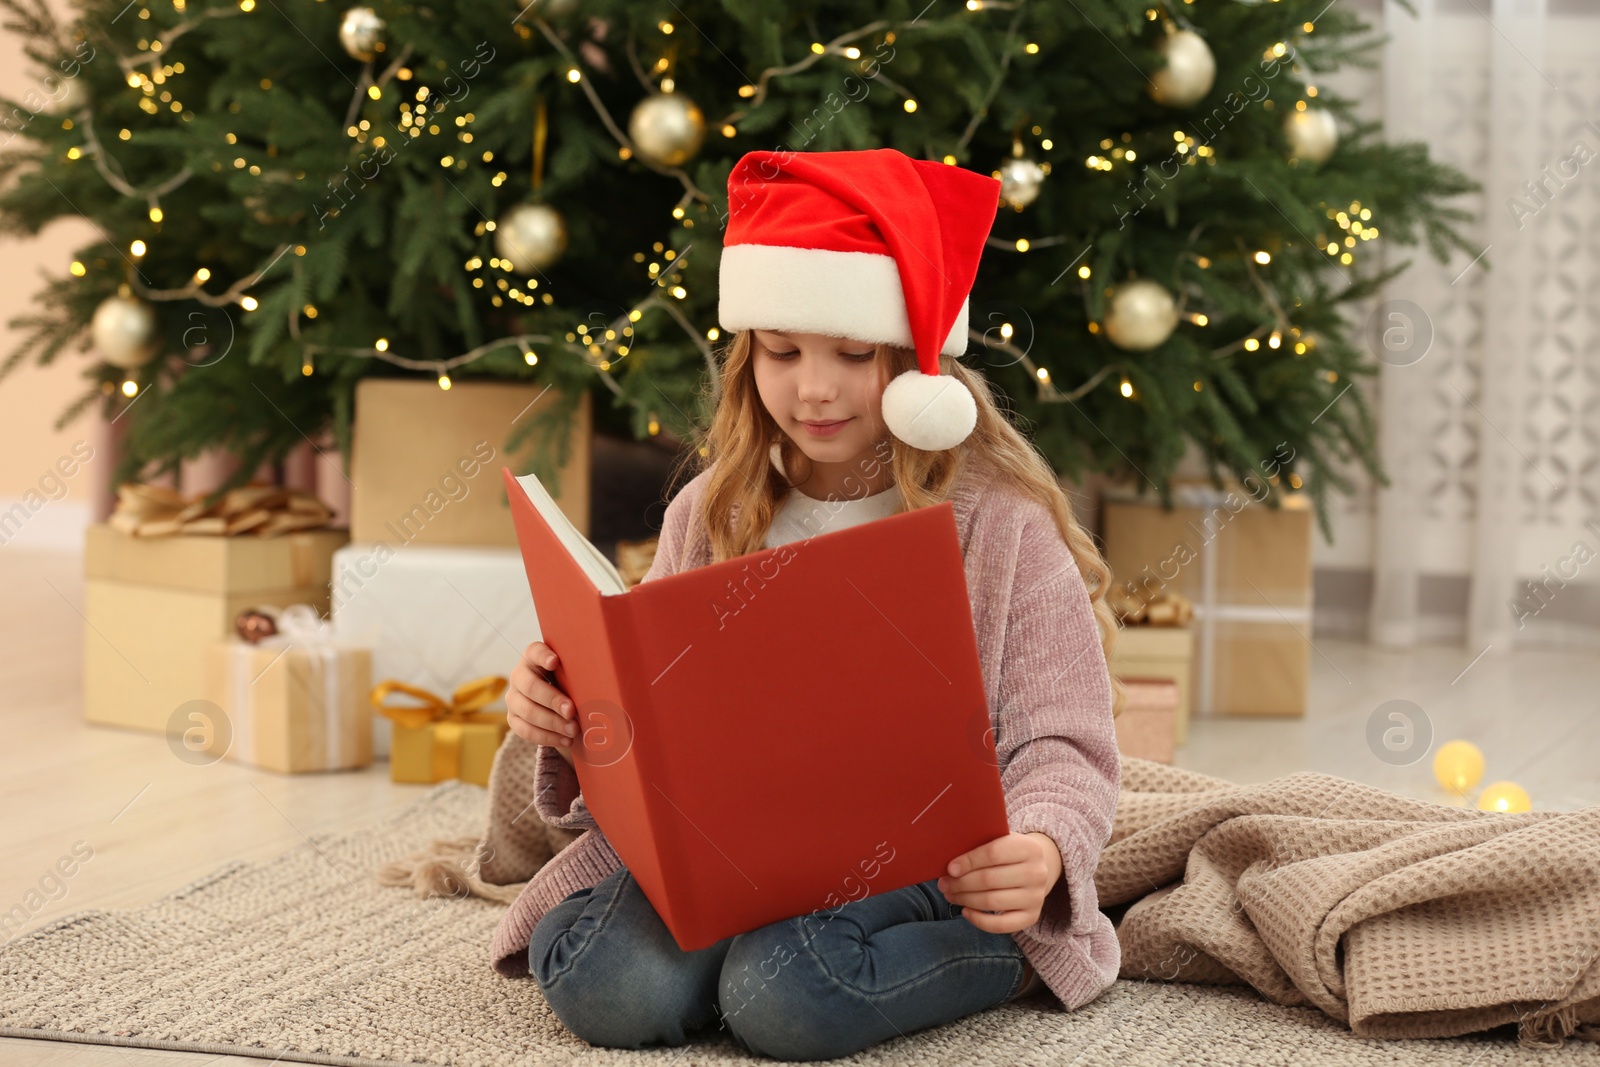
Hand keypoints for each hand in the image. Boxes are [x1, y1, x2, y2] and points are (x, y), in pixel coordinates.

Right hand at [507, 640, 576, 763]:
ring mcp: (513, 698)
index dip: (543, 656)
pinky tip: (566, 740)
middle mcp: (519, 676)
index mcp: (533, 658)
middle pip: (530, 687)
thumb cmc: (570, 682)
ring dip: (552, 723)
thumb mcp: (573, 673)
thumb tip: (604, 678)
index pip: (534, 651)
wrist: (557, 703)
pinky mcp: (513, 719)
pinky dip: (548, 737)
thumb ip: (580, 671)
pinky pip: (526, 731)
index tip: (555, 662)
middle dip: (552, 700)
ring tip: (573, 730)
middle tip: (571, 711)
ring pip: (528, 712)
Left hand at [936, 832, 1063, 933]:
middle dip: (961, 883)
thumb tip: (950, 863)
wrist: (1035, 870)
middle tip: (943, 884)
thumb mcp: (1000, 840)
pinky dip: (979, 920)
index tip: (950, 869)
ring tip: (950, 895)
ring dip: (965, 899)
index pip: (993, 854)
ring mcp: (1036, 897)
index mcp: (1028, 848)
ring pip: (991, 902)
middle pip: (989, 880)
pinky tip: (965, 911)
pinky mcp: (1031, 917)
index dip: (968, 862)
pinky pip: (1001, 925)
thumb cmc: (1008, 853)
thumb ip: (980, 844)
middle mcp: (1036, 873)